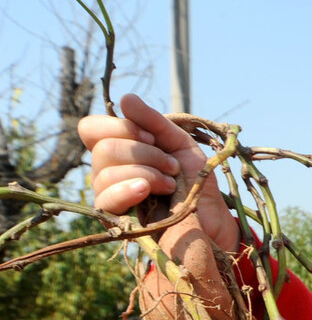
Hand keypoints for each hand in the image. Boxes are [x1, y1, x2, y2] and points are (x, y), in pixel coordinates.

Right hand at [78, 94, 239, 252]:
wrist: (211, 216)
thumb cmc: (193, 179)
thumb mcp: (179, 144)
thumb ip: (154, 122)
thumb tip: (125, 99)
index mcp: (118, 149)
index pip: (91, 129)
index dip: (119, 127)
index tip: (151, 137)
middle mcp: (106, 170)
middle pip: (103, 149)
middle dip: (144, 153)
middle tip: (171, 166)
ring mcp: (108, 195)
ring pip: (104, 172)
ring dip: (145, 173)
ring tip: (170, 184)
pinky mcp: (114, 220)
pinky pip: (105, 199)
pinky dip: (128, 189)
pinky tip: (146, 190)